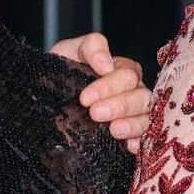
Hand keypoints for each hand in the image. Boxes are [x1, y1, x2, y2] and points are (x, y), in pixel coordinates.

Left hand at [50, 32, 150, 151]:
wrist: (46, 101)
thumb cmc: (61, 74)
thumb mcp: (69, 52)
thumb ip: (91, 47)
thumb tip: (106, 64)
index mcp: (121, 70)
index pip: (127, 75)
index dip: (108, 86)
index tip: (85, 98)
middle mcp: (133, 92)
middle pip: (141, 96)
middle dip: (120, 105)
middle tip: (95, 114)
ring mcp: (135, 114)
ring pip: (147, 117)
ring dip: (133, 124)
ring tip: (114, 131)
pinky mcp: (131, 135)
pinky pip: (146, 138)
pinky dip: (140, 142)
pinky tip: (129, 146)